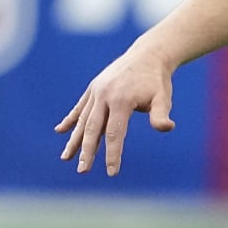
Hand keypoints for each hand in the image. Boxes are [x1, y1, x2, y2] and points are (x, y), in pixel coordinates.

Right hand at [54, 44, 175, 175]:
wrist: (149, 55)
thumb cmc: (157, 81)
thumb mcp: (163, 97)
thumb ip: (161, 114)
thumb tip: (167, 127)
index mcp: (120, 100)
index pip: (114, 133)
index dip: (112, 154)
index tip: (112, 172)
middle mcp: (104, 95)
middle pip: (93, 129)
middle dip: (87, 151)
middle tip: (82, 171)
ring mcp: (96, 91)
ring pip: (83, 119)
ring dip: (74, 140)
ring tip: (66, 158)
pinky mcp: (94, 87)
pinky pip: (80, 106)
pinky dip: (71, 119)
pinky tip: (60, 131)